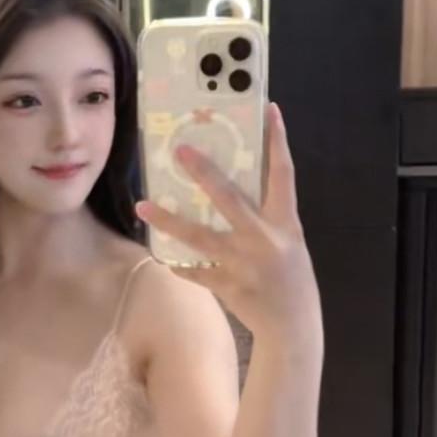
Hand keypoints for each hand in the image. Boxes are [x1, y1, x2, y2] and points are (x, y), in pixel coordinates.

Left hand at [135, 101, 322, 345]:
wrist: (293, 326)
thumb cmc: (291, 279)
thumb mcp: (289, 242)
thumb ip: (266, 218)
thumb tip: (232, 190)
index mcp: (285, 224)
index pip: (284, 175)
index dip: (278, 142)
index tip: (270, 110)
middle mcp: (264, 239)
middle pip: (230, 198)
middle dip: (204, 173)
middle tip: (181, 149)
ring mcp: (243, 263)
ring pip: (200, 236)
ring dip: (169, 220)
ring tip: (143, 204)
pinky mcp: (227, 286)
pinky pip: (195, 271)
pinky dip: (179, 265)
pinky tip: (162, 256)